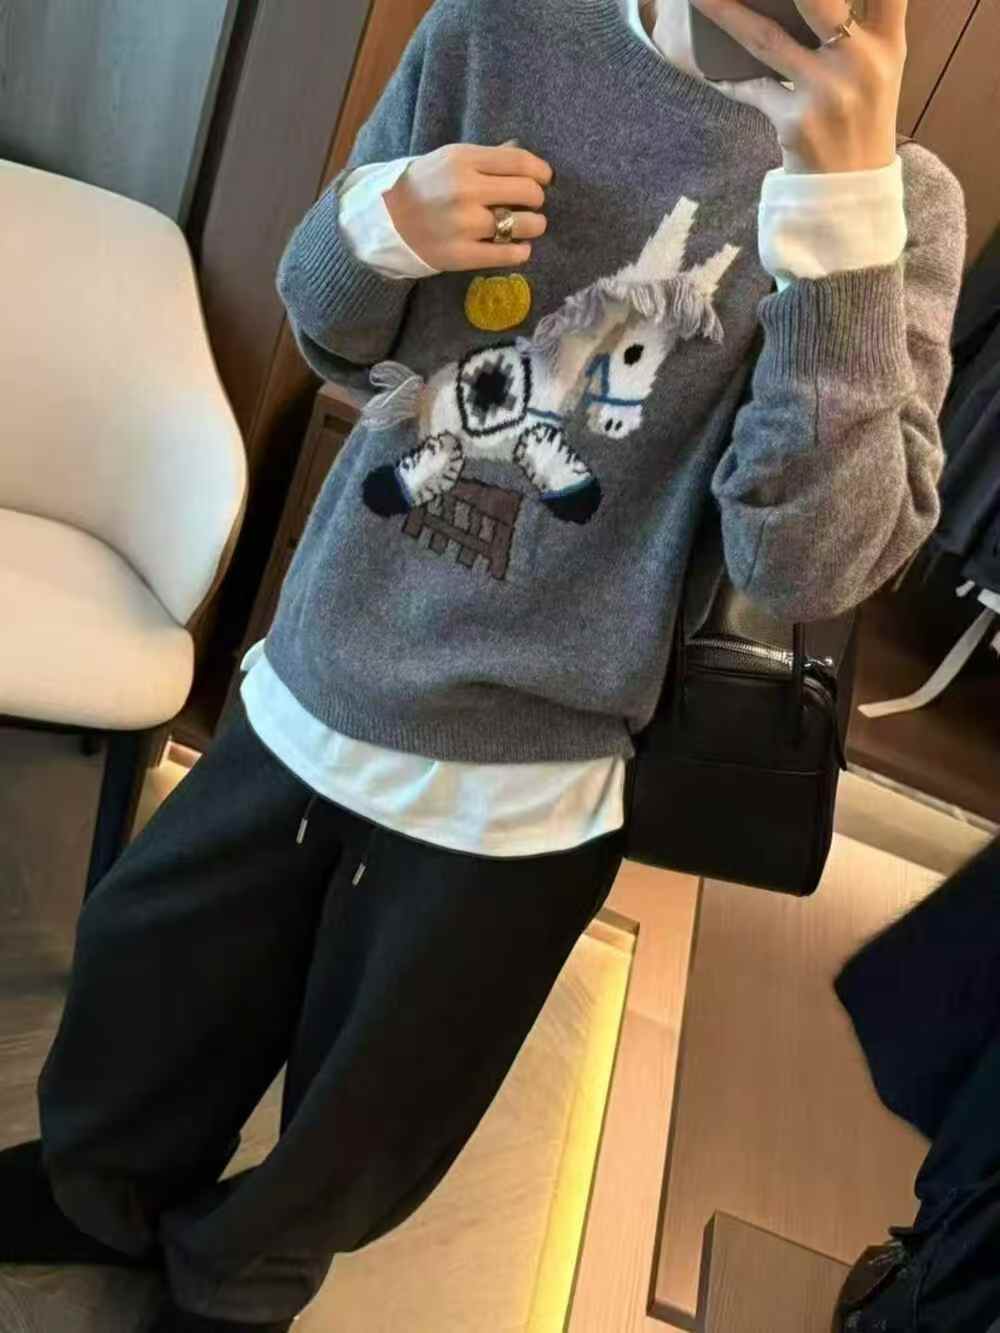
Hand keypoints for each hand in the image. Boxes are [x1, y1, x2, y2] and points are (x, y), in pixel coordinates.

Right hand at [385, 144, 552, 271]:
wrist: (387, 220)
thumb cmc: (423, 186)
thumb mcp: (450, 159)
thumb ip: (487, 157)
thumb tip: (522, 152)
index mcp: (463, 159)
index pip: (520, 161)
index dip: (541, 171)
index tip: (545, 179)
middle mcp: (466, 190)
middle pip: (527, 192)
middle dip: (537, 198)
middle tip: (532, 204)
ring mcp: (465, 224)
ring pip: (523, 224)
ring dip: (534, 225)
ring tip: (528, 226)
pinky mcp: (463, 254)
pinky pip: (508, 253)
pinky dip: (521, 250)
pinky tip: (518, 246)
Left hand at [689, 0, 907, 173]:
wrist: (852, 190)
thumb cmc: (861, 116)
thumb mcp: (880, 63)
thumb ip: (866, 17)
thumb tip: (810, 4)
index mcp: (887, 40)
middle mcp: (861, 61)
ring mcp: (827, 92)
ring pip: (766, 38)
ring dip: (726, 10)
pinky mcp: (795, 122)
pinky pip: (750, 88)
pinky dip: (726, 74)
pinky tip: (703, 61)